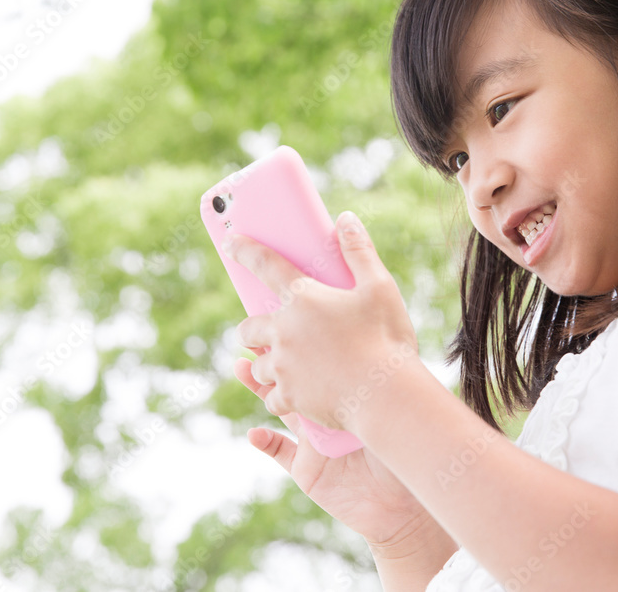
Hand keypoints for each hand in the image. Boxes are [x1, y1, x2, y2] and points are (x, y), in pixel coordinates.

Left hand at [222, 210, 419, 432]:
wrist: (387, 396)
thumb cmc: (387, 338)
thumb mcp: (380, 288)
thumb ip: (360, 252)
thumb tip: (346, 219)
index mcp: (304, 298)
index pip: (266, 265)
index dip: (245, 251)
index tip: (230, 244)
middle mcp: (284, 330)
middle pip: (248, 328)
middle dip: (254, 330)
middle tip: (273, 333)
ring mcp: (283, 366)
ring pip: (258, 365)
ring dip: (268, 365)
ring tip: (288, 367)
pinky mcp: (289, 396)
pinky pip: (272, 397)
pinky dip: (281, 396)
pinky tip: (296, 395)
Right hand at [235, 353, 437, 547]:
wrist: (405, 504)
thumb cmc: (406, 455)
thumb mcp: (391, 413)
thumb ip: (376, 384)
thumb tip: (379, 335)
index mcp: (346, 395)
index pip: (321, 361)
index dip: (304, 340)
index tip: (288, 313)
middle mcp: (326, 412)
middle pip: (293, 377)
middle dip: (272, 355)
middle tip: (257, 333)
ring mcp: (312, 441)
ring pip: (278, 406)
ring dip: (259, 387)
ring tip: (242, 366)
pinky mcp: (304, 469)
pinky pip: (277, 452)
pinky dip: (264, 442)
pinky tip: (254, 432)